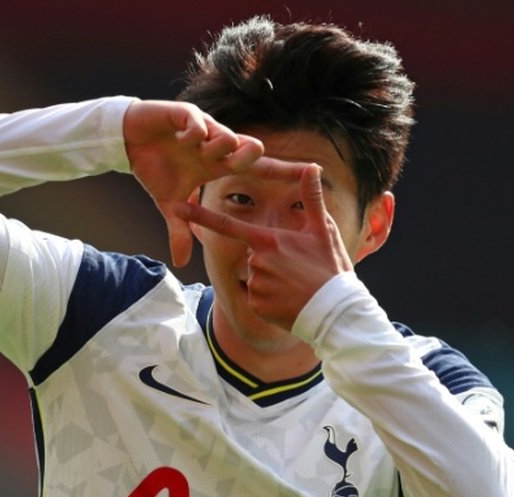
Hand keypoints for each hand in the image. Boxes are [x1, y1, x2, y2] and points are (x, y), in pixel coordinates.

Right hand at [123, 100, 300, 266]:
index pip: (258, 168)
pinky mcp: (184, 115)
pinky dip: (196, 132)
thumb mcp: (168, 204)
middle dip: (247, 156)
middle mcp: (217, 145)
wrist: (129, 141)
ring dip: (218, 145)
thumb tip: (181, 263)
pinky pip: (198, 122)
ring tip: (198, 150)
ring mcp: (202, 129)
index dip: (283, 171)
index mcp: (218, 164)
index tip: (311, 172)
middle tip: (232, 165)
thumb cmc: (154, 168)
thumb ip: (180, 230)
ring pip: (226, 135)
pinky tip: (187, 139)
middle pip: (249, 148)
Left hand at [175, 164, 353, 329]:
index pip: (228, 225)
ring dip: (271, 281)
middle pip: (252, 256)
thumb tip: (312, 167)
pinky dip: (270, 300)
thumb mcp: (322, 231)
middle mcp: (256, 261)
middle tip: (296, 270)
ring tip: (295, 286)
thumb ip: (312, 198)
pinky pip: (256, 298)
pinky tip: (289, 301)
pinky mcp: (256, 306)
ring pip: (254, 278)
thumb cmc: (330, 268)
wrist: (336, 311)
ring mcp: (255, 284)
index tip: (178, 207)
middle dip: (270, 261)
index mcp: (268, 240)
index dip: (201, 216)